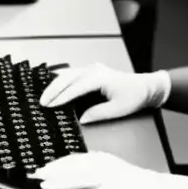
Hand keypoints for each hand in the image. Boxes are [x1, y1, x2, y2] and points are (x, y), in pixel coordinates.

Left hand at [30, 151, 187, 188]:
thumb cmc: (140, 184)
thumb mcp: (117, 170)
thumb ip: (99, 168)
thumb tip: (79, 172)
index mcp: (105, 158)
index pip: (76, 158)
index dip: (57, 163)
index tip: (44, 166)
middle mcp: (104, 166)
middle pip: (72, 166)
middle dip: (52, 169)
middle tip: (36, 172)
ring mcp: (106, 180)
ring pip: (76, 178)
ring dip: (57, 181)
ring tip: (42, 183)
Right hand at [39, 63, 170, 123]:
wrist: (146, 86)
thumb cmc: (135, 96)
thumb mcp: (119, 109)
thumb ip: (99, 113)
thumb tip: (82, 119)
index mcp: (100, 77)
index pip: (76, 87)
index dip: (62, 97)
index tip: (50, 105)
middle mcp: (94, 70)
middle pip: (68, 78)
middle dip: (53, 90)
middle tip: (41, 102)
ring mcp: (92, 69)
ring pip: (68, 74)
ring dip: (55, 85)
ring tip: (43, 97)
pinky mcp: (92, 71)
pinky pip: (73, 75)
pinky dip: (61, 81)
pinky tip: (54, 87)